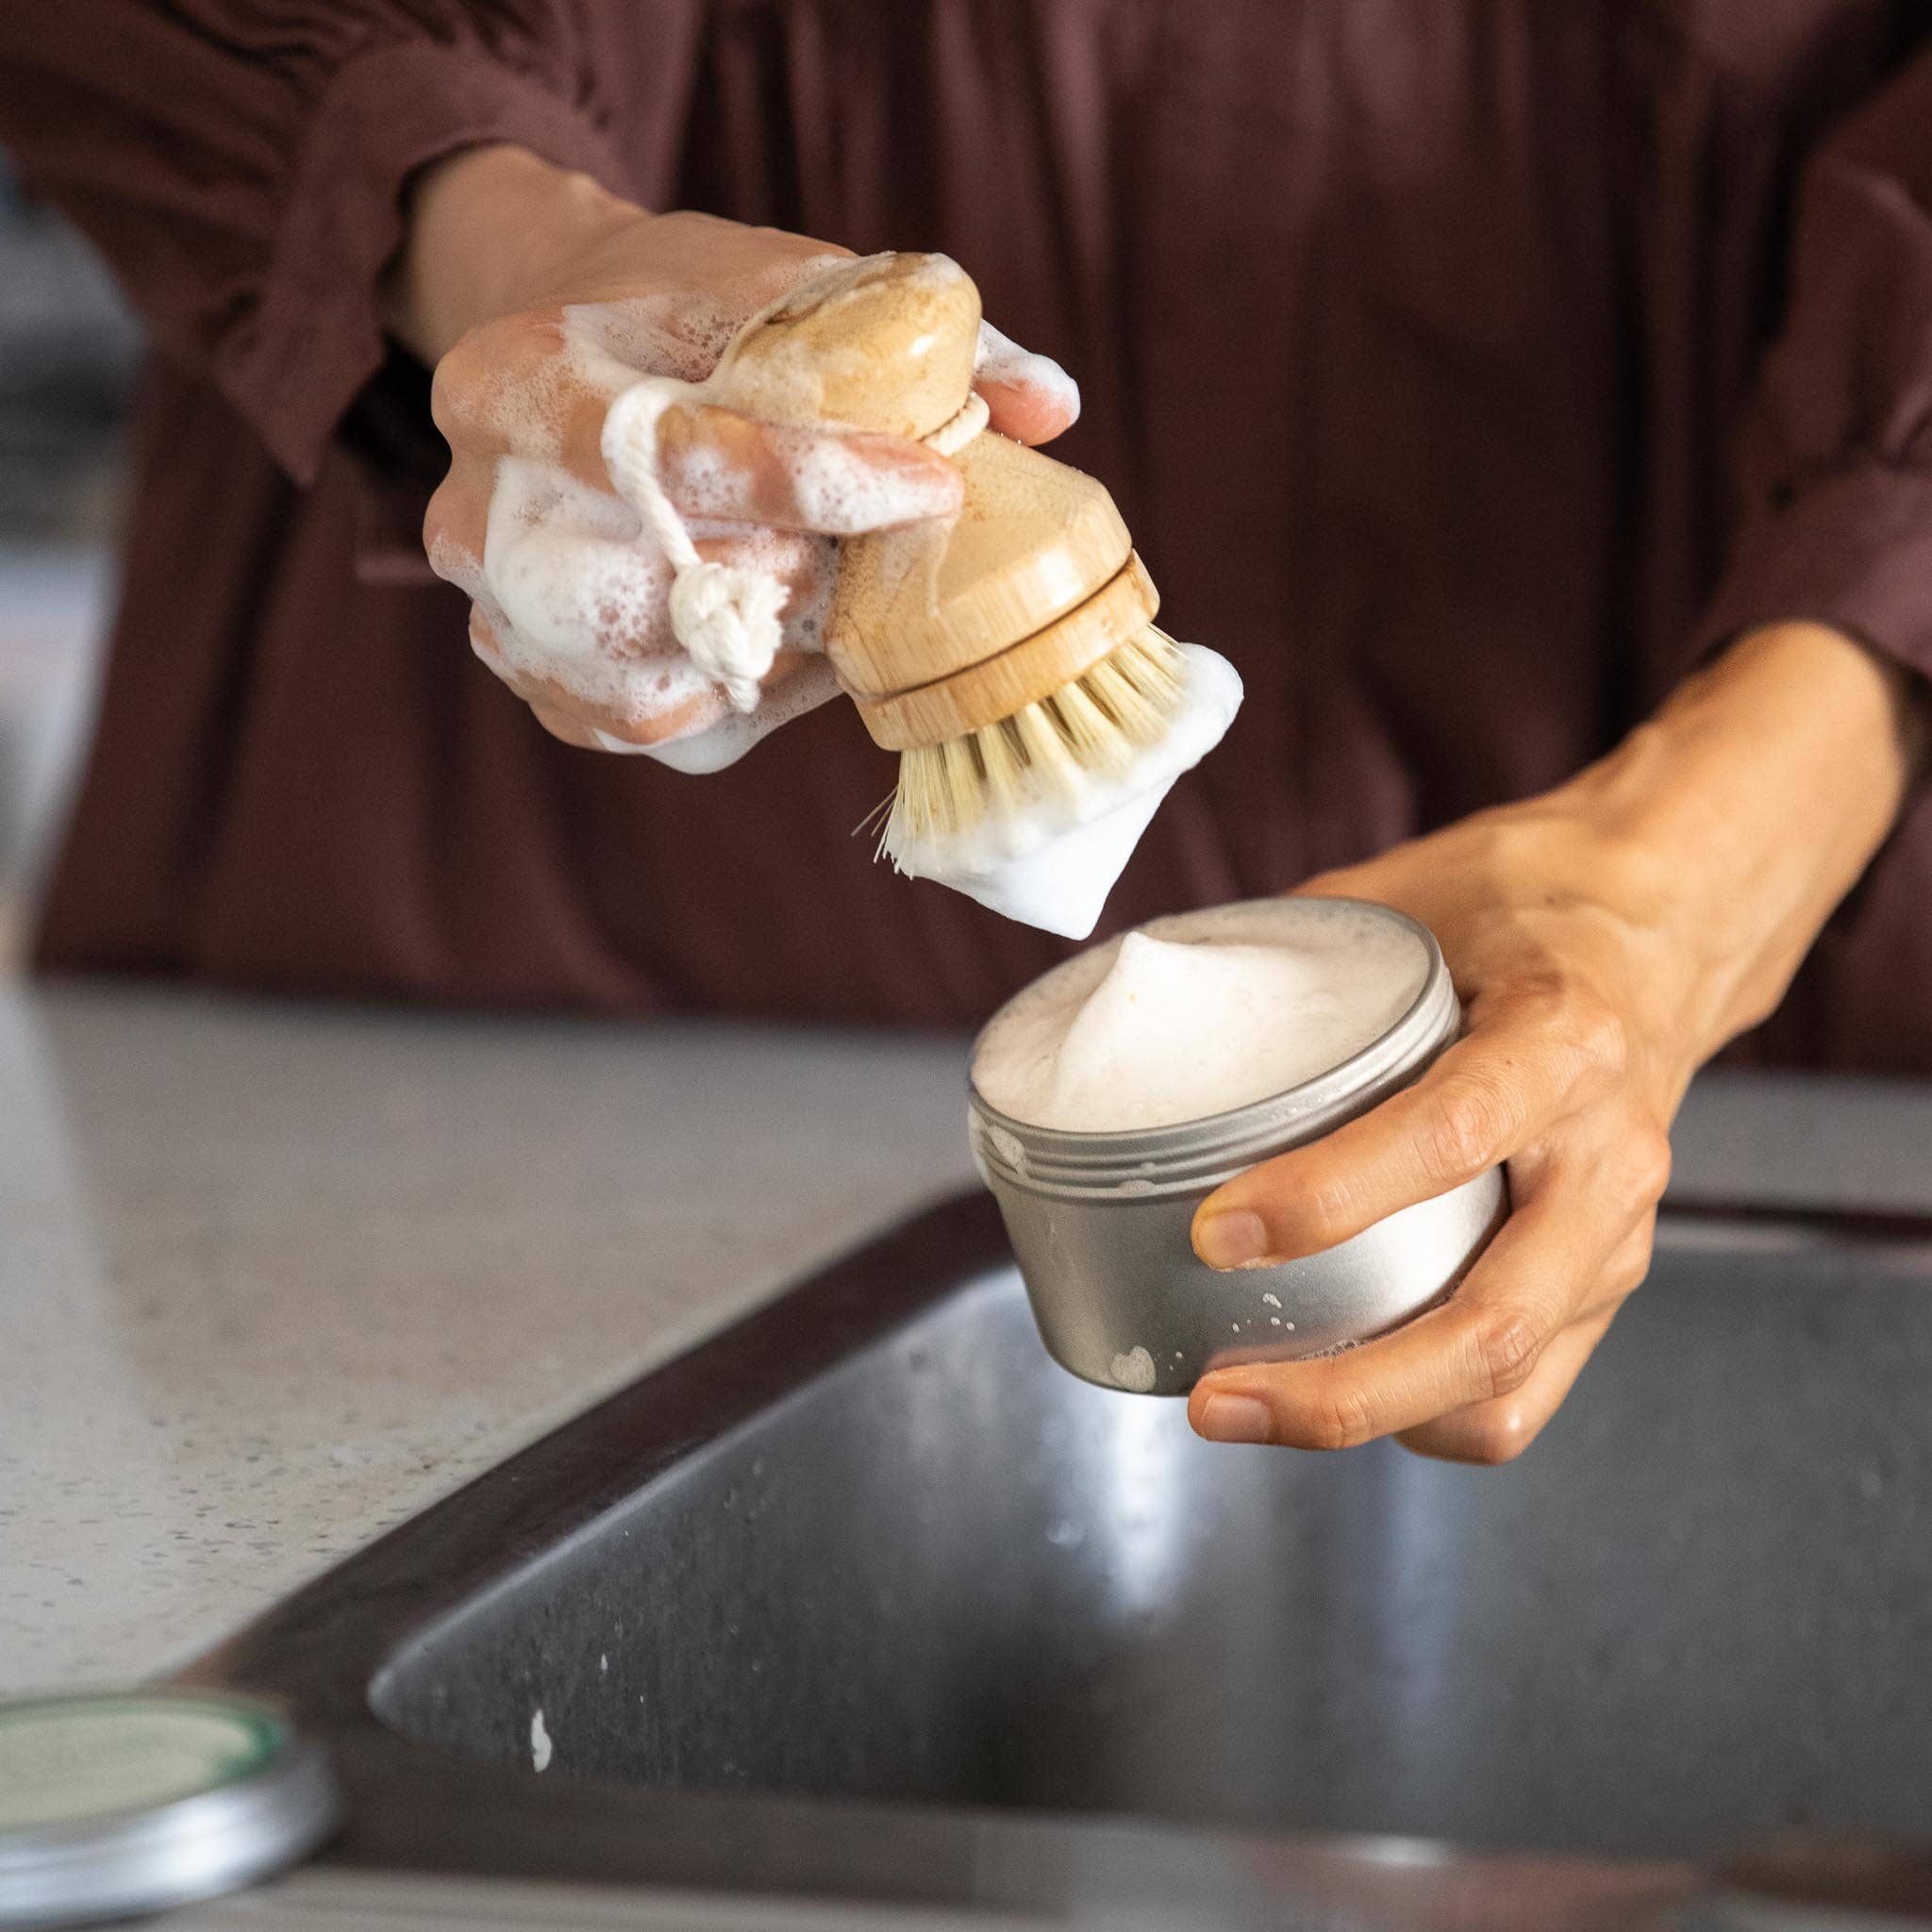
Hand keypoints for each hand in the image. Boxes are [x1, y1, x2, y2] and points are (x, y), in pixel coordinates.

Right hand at [386, 146, 1077, 758]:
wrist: (560, 359)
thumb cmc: (680, 321)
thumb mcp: (777, 283)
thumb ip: (909, 331)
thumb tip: (1050, 405)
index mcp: (515, 381)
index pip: (670, 456)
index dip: (818, 479)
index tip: (934, 482)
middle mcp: (477, 508)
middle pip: (649, 589)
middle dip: (791, 579)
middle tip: (864, 552)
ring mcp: (493, 612)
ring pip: (646, 690)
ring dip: (769, 657)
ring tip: (819, 595)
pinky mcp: (537, 682)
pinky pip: (655, 736)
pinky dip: (744, 705)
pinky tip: (782, 644)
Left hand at [1186, 622, 1926, 1462]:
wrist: (1668, 924)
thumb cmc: (1526, 904)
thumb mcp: (1411, 894)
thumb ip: (1288, 948)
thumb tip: (1142, 992)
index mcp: (1560, 1039)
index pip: (1447, 1137)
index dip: (1327, 1198)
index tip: (1216, 1231)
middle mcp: (1606, 1155)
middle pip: (1489, 1322)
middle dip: (1342, 1386)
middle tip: (1214, 1396)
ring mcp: (1617, 1234)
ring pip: (1506, 1381)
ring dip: (1368, 1418)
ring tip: (1245, 1408)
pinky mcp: (1605, 1282)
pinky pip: (1523, 1391)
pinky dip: (1423, 1417)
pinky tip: (1337, 1394)